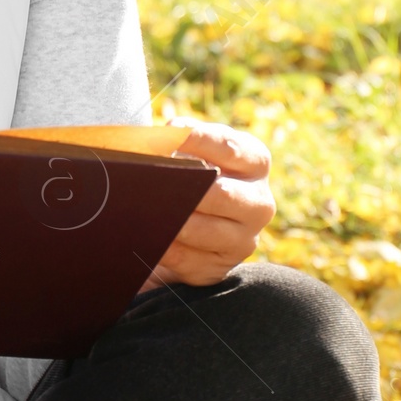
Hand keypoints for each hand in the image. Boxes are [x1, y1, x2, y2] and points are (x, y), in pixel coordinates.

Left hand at [142, 122, 273, 290]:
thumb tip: (157, 140)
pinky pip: (188, 260)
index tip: (168, 133)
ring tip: (142, 208)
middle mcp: (258, 202)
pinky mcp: (220, 267)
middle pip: (221, 194)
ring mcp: (244, 239)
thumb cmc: (190, 174)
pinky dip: (164, 248)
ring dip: (170, 220)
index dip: (197, 139)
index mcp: (255, 162)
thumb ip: (181, 139)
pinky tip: (145, 236)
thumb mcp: (194, 150)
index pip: (229, 147)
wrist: (193, 221)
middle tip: (149, 178)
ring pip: (203, 230)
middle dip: (183, 187)